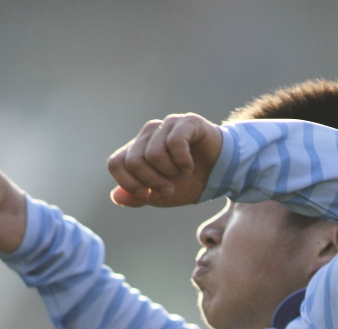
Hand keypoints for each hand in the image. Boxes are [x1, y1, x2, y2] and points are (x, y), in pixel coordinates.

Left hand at [107, 113, 222, 207]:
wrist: (222, 173)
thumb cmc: (190, 182)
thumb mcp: (162, 196)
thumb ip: (137, 197)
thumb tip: (115, 196)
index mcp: (138, 149)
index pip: (116, 163)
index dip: (128, 183)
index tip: (147, 195)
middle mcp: (148, 134)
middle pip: (133, 161)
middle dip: (152, 182)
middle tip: (169, 188)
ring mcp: (167, 125)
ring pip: (153, 154)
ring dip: (171, 173)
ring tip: (183, 174)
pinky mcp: (187, 122)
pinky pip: (175, 143)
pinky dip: (183, 162)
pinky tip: (190, 166)